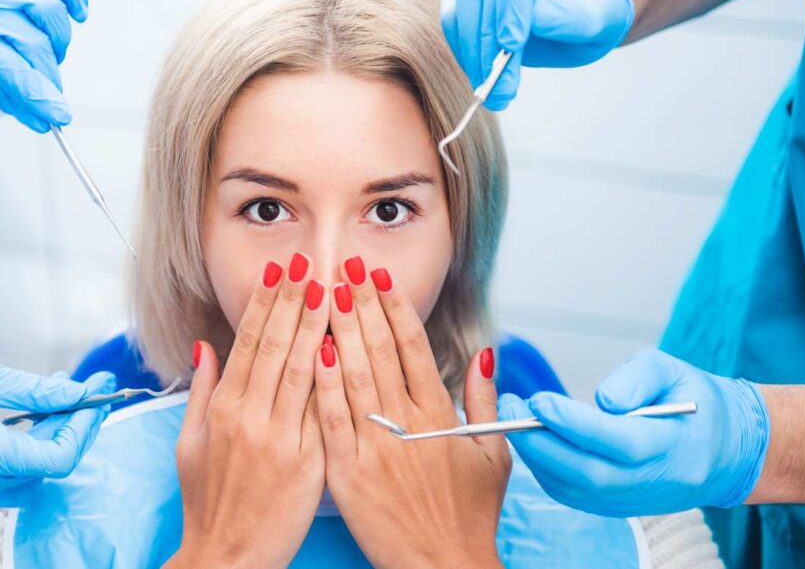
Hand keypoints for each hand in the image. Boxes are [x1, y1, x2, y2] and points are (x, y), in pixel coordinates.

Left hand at [0, 0, 88, 131]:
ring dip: (59, 43)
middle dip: (50, 74)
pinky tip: (78, 12)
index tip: (60, 116)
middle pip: (35, 43)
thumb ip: (21, 103)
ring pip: (50, 13)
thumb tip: (47, 122)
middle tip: (52, 89)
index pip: (9, 68)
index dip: (37, 93)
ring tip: (51, 52)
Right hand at [0, 357, 113, 505]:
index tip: (100, 395)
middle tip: (94, 385)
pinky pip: (13, 467)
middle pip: (52, 462)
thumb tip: (80, 394)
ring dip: (55, 430)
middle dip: (76, 422)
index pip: (60, 458)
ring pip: (35, 467)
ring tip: (65, 390)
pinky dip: (32, 438)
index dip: (86, 427)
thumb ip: (38, 392)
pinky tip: (38, 406)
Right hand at [166, 254, 327, 568]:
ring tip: (330, 289)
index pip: (249, 343)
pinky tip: (345, 347)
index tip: (279, 271)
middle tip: (310, 262)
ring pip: (303, 371)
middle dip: (295, 301)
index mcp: (225, 410)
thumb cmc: (208, 501)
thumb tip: (207, 346)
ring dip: (317, 326)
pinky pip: (323, 412)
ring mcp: (282, 440)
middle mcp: (252, 419)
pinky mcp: (309, 463)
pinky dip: (332, 377)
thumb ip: (203, 391)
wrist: (226, 557)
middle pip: (278, 348)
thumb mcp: (190, 443)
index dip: (266, 304)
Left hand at [314, 257, 508, 568]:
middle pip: (380, 350)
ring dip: (339, 329)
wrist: (445, 567)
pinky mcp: (349, 474)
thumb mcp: (492, 456)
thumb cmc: (470, 517)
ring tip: (324, 291)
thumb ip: (483, 401)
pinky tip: (313, 350)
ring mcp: (376, 447)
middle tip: (346, 266)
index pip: (413, 346)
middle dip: (362, 304)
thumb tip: (483, 354)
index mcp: (440, 416)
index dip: (395, 307)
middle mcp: (408, 424)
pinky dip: (323, 383)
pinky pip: (331, 419)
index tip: (380, 277)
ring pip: (354, 375)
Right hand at [441, 0, 633, 108]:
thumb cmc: (595, 9)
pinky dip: (463, 46)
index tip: (512, 45)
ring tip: (492, 88)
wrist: (575, 9)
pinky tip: (481, 71)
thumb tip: (535, 20)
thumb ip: (578, 17)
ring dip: (471, 47)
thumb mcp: (606, 18)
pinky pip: (452, 11)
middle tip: (501, 85)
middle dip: (489, 35)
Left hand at [498, 348, 769, 515]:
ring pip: (575, 489)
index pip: (619, 442)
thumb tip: (602, 400)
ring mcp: (634, 501)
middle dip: (540, 442)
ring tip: (510, 417)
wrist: (723, 450)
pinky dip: (544, 469)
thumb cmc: (694, 402)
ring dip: (536, 455)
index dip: (575, 424)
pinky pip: (573, 495)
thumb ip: (637, 379)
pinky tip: (530, 438)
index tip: (539, 400)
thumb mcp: (673, 371)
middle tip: (508, 407)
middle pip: (588, 473)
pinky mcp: (617, 507)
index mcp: (673, 446)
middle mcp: (652, 481)